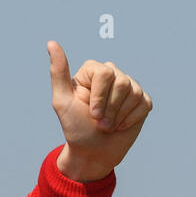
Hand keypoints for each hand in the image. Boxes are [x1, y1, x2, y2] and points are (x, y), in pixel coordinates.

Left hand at [47, 41, 151, 181]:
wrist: (92, 153)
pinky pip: (144, 104)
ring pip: (134, 94)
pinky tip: (120, 126)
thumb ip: (58, 72)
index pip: (105, 73)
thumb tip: (51, 43)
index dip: (99, 97)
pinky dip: (130, 120)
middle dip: (108, 109)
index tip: (90, 113)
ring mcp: (130, 87)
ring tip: (107, 125)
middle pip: (122, 83)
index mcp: (93, 71)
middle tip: (98, 122)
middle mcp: (113, 74)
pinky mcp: (142, 100)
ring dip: (118, 117)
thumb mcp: (62, 101)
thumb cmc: (75, 127)